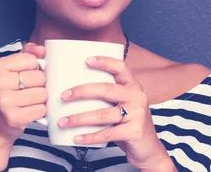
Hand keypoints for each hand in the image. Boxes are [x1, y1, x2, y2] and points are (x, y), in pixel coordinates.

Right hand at [0, 42, 47, 145]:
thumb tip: (42, 49)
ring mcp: (4, 101)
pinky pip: (41, 109)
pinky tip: (29, 112)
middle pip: (39, 77)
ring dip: (41, 99)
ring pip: (42, 93)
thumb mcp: (10, 70)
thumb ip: (27, 54)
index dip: (34, 69)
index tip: (24, 76)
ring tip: (28, 102)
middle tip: (27, 92)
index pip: (32, 60)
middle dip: (39, 85)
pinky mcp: (13, 117)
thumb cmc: (5, 95)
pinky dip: (39, 111)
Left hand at [57, 56, 174, 170]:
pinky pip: (107, 133)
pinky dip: (89, 137)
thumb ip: (106, 97)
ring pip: (102, 114)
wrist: (149, 149)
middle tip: (63, 96)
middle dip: (81, 91)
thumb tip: (70, 92)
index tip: (86, 61)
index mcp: (133, 86)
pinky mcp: (134, 132)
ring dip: (79, 118)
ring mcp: (137, 114)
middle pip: (106, 89)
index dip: (104, 62)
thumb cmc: (128, 124)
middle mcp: (137, 97)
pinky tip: (76, 138)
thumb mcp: (122, 105)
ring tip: (62, 122)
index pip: (120, 68)